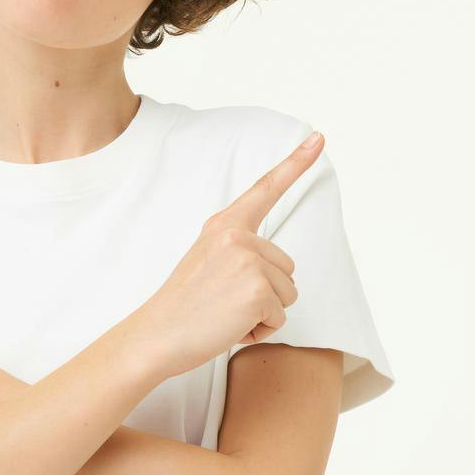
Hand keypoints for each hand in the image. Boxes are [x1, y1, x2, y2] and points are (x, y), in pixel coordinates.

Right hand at [123, 130, 320, 382]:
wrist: (157, 334)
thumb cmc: (183, 306)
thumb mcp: (207, 260)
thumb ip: (238, 251)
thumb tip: (274, 268)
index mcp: (224, 225)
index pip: (265, 189)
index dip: (296, 163)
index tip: (318, 139)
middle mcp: (237, 236)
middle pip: (287, 268)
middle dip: (265, 294)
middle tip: (224, 302)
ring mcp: (248, 260)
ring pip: (287, 294)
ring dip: (263, 313)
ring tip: (226, 314)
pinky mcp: (257, 289)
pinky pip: (280, 317)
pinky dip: (260, 330)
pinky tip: (230, 327)